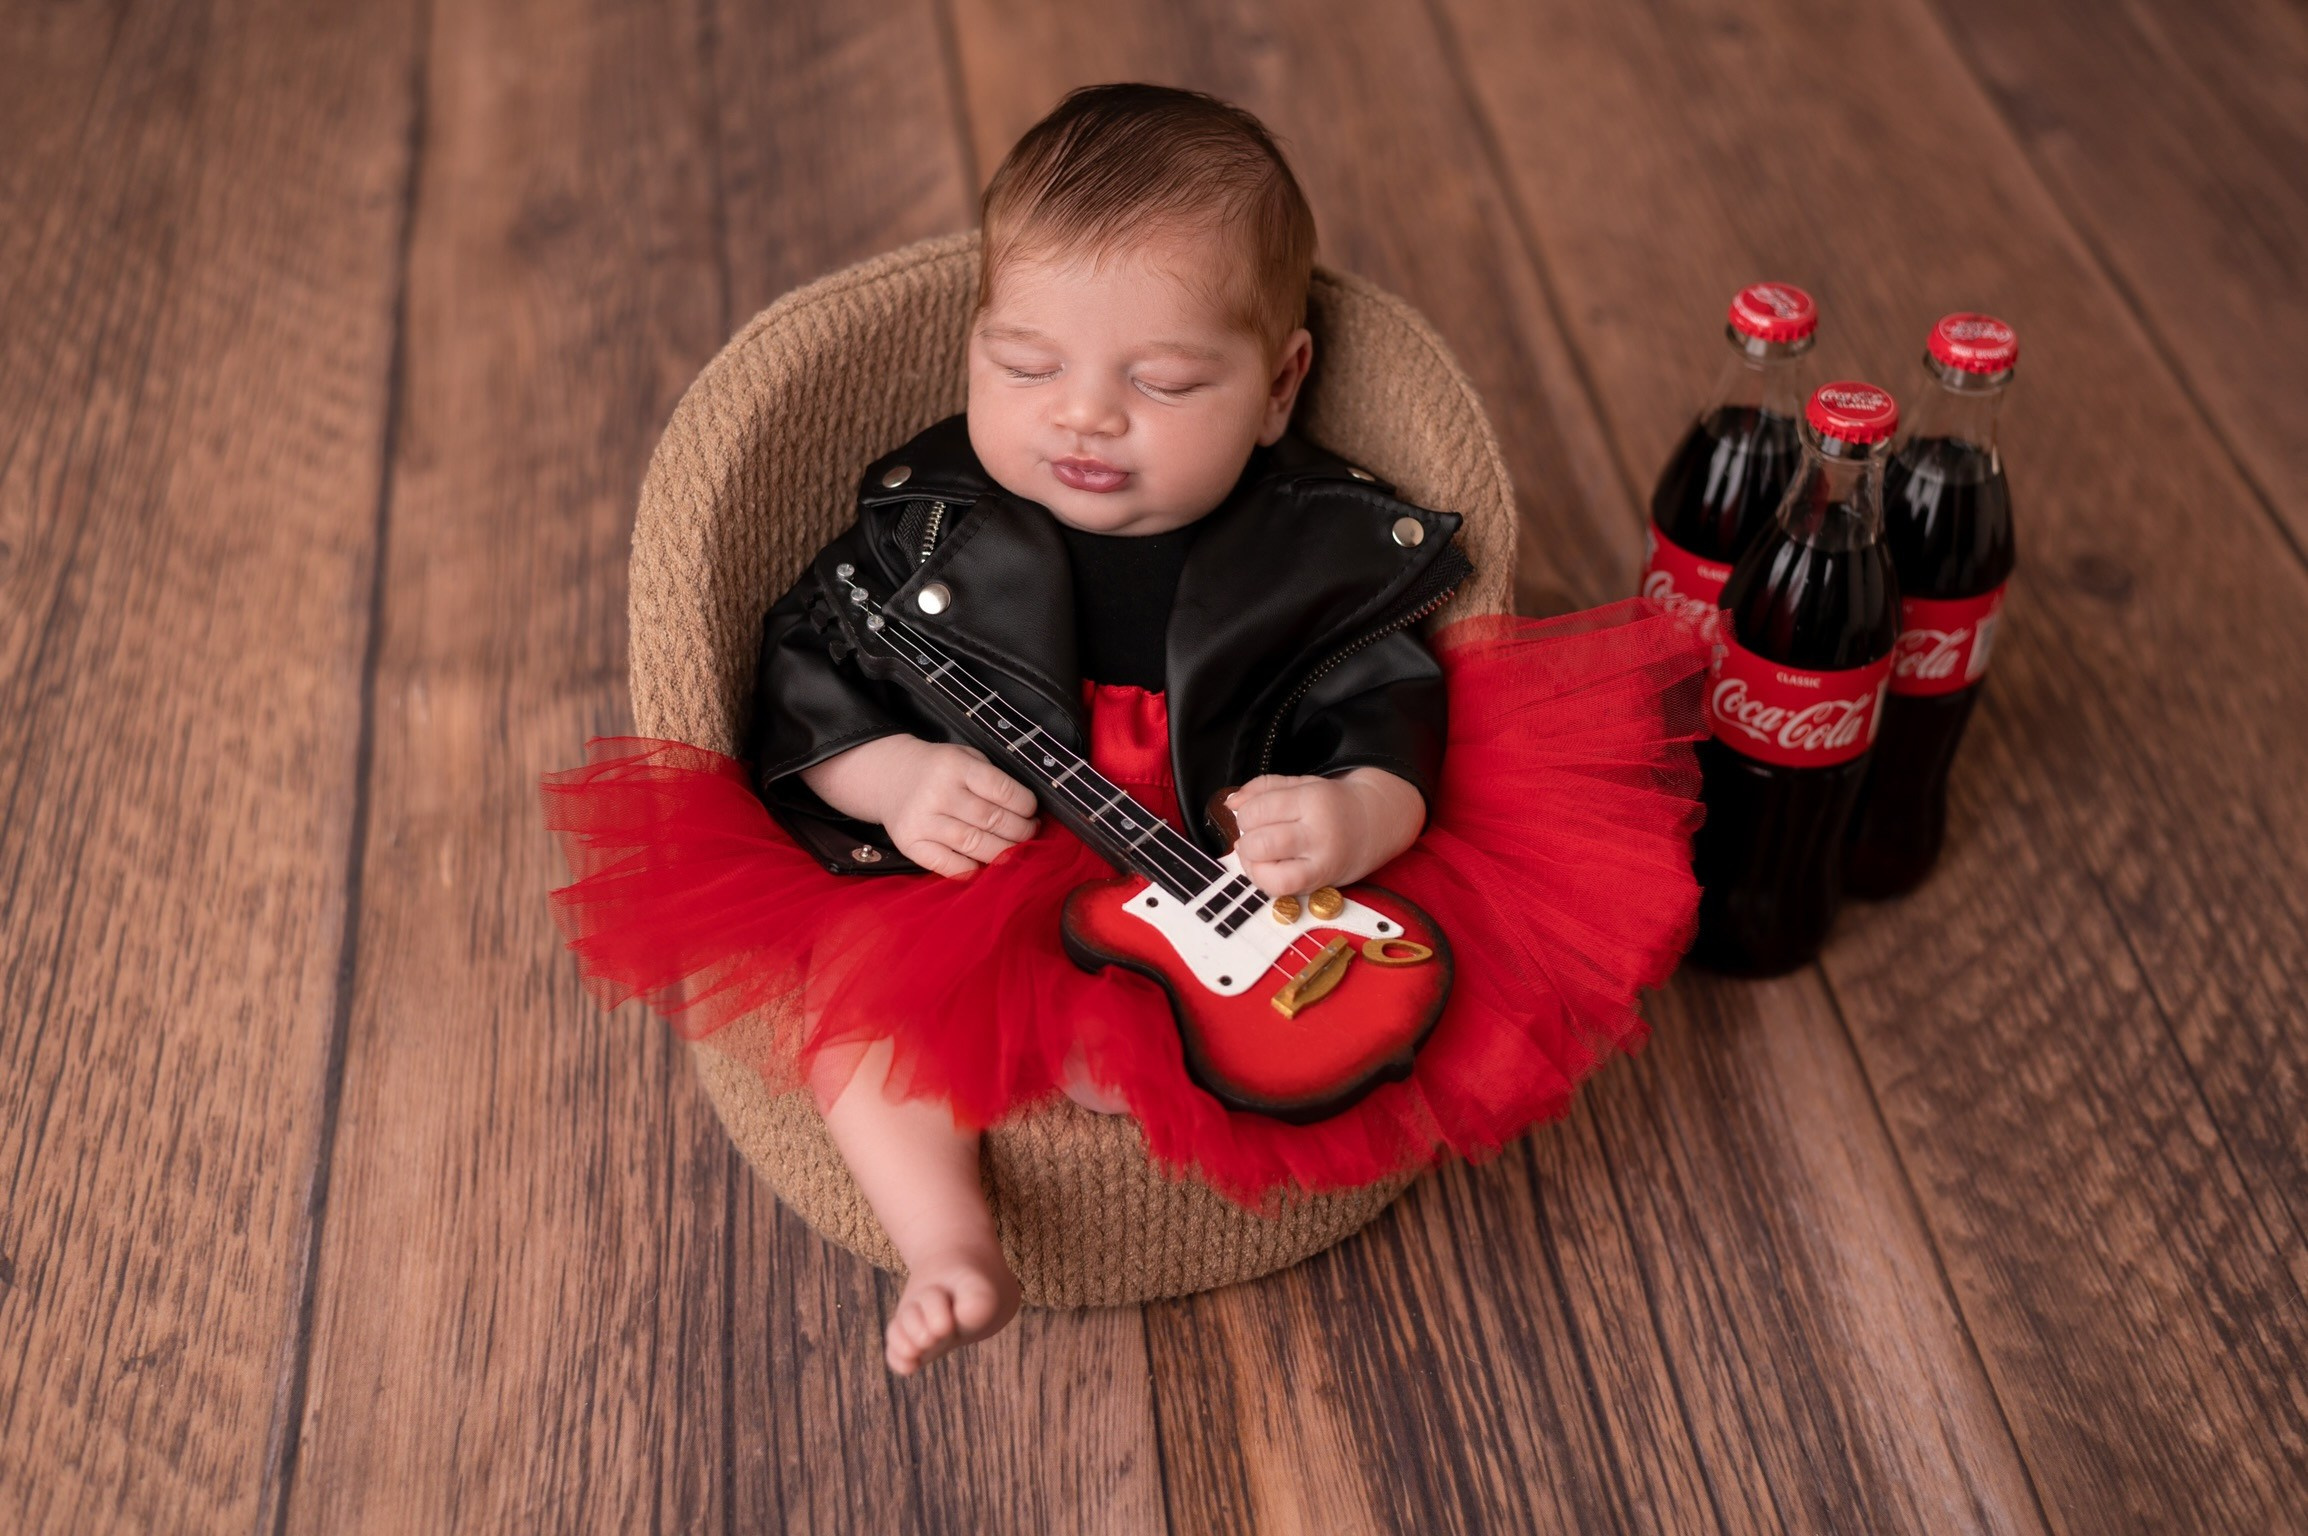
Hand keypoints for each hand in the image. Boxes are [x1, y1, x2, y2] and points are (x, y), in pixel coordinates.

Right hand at [800, 734, 1039, 876]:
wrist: (890, 777)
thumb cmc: (939, 770)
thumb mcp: (965, 757)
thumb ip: (992, 778)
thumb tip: (1029, 812)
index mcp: (954, 766)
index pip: (1002, 790)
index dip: (1026, 805)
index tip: (1033, 811)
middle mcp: (937, 793)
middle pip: (992, 820)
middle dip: (1021, 831)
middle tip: (1030, 832)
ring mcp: (922, 821)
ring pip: (975, 845)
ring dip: (1004, 852)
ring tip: (1015, 849)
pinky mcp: (911, 843)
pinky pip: (949, 865)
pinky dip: (972, 869)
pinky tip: (984, 864)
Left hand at [1225, 767, 1424, 896]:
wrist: (1375, 824)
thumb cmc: (1333, 804)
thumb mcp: (1301, 784)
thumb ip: (1262, 788)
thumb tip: (1230, 803)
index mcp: (1313, 800)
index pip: (1259, 810)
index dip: (1244, 814)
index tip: (1251, 814)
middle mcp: (1319, 833)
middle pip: (1261, 843)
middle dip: (1247, 839)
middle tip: (1255, 834)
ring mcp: (1321, 862)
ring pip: (1268, 874)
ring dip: (1252, 864)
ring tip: (1257, 853)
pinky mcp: (1321, 883)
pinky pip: (1281, 890)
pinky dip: (1264, 880)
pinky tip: (1267, 868)